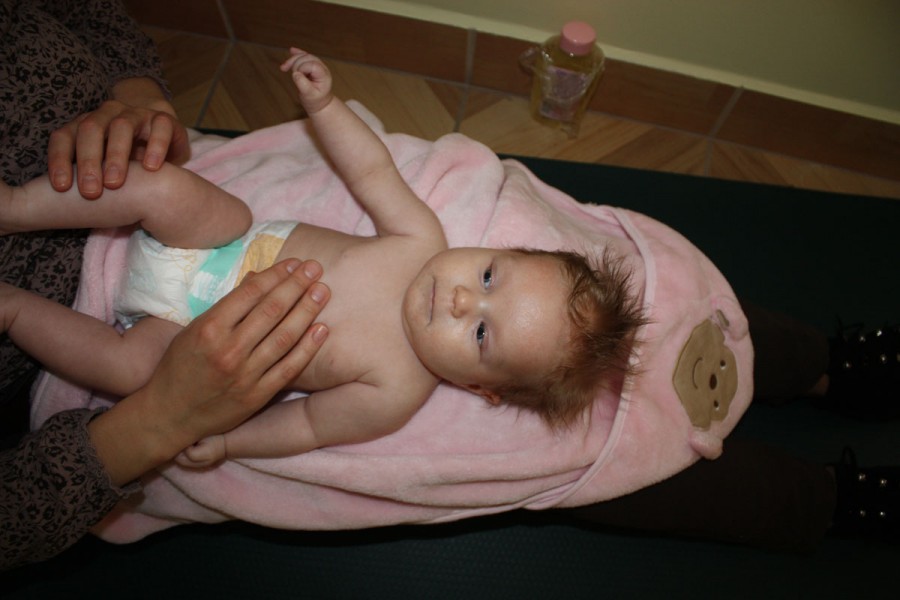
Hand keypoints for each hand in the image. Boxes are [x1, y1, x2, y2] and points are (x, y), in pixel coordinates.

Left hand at [47, 90, 190, 198]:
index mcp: (87, 125)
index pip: (64, 136)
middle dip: (88, 161)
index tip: (62, 188)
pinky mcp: (164, 120)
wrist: (162, 141)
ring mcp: (137, 115)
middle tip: (90, 192)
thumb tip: (53, 207)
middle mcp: (109, 115)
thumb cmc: (127, 162)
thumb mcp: (101, 168)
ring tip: (115, 183)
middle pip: (91, 128)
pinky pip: (160, 127)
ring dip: (116, 155)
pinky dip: (155, 146)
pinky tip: (151, 168)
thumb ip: (83, 177)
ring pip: (122, 126)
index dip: (59, 159)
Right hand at [88, 259, 330, 484]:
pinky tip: (321, 329)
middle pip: (272, 311)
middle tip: (316, 268)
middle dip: (297, 285)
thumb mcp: (194, 330)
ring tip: (323, 292)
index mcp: (209, 328)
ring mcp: (245, 374)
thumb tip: (258, 279)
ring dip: (306, 311)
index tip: (294, 263)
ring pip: (284, 337)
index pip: (250, 293)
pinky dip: (307, 348)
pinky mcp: (257, 395)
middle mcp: (228, 349)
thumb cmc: (180, 366)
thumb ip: (227, 308)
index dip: (276, 275)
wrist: (170, 414)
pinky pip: (288, 368)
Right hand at [280, 48, 333, 114]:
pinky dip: (296, 54)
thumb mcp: (309, 95)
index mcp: (323, 75)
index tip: (298, 78)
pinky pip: (304, 56)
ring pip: (303, 56)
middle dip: (296, 65)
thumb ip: (303, 85)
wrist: (319, 103)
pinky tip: (291, 50)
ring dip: (292, 60)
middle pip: (306, 58)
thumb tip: (295, 74)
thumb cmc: (315, 101)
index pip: (311, 64)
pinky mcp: (311, 65)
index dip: (302, 69)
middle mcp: (321, 67)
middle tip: (294, 77)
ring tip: (284, 68)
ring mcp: (317, 65)